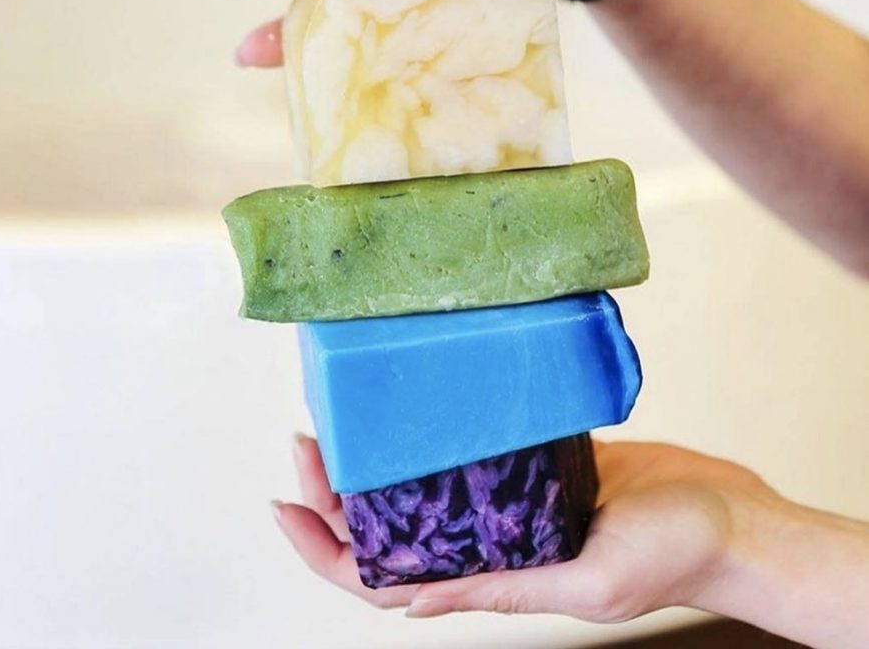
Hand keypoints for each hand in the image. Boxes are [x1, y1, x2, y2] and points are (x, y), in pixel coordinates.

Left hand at [273, 434, 770, 621]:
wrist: (727, 515)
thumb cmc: (671, 554)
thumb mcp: (585, 582)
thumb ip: (500, 588)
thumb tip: (407, 604)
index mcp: (496, 575)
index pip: (385, 577)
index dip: (326, 550)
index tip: (288, 503)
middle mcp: (494, 539)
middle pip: (391, 527)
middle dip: (336, 493)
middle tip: (305, 441)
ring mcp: (513, 500)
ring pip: (425, 486)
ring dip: (378, 463)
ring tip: (343, 421)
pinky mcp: (539, 463)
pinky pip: (475, 452)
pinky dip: (436, 438)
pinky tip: (416, 410)